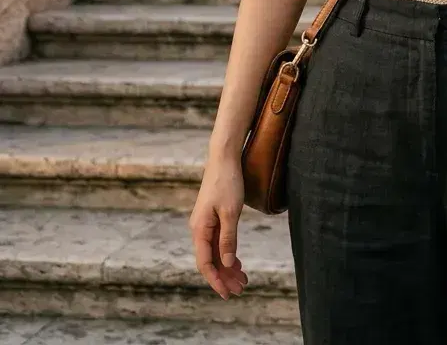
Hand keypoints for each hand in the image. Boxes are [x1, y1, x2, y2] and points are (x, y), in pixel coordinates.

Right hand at [189, 156, 248, 299]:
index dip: (216, 280)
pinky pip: (217, 242)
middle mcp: (199, 229)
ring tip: (242, 280)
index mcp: (199, 229)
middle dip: (224, 277)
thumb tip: (227, 263)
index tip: (227, 293)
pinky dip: (227, 253)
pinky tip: (237, 262)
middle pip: (210, 260)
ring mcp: (205, 224)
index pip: (205, 263)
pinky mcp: (212, 218)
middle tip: (241, 289)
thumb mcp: (230, 212)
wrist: (224, 158)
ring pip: (215, 252)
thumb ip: (228, 239)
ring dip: (227, 267)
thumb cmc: (227, 182)